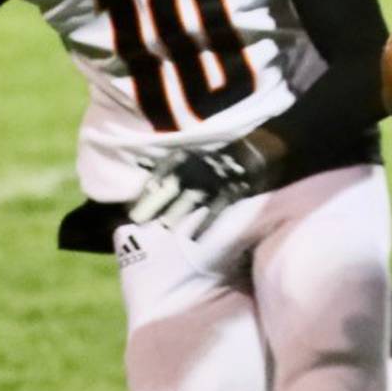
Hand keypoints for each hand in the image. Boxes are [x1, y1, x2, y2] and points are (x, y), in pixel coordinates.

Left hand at [128, 135, 275, 240]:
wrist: (257, 152)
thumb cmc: (221, 159)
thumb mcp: (196, 158)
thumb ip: (174, 168)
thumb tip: (145, 174)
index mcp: (189, 155)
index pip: (162, 169)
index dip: (148, 186)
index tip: (133, 204)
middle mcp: (199, 164)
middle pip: (171, 187)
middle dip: (154, 203)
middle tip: (137, 220)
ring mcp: (216, 178)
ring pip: (191, 199)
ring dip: (175, 214)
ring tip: (162, 229)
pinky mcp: (233, 190)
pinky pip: (217, 209)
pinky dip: (205, 223)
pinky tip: (194, 239)